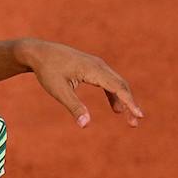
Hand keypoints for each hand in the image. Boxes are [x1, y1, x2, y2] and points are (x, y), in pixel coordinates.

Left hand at [16, 39, 144, 128]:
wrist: (38, 52)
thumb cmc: (47, 71)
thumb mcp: (58, 90)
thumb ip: (74, 107)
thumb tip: (85, 125)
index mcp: (93, 69)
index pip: (117, 87)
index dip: (130, 102)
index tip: (139, 115)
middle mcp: (99, 65)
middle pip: (121, 85)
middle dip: (130, 104)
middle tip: (134, 123)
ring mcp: (97, 65)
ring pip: (117, 83)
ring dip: (124, 100)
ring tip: (129, 119)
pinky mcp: (93, 67)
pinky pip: (109, 82)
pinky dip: (114, 95)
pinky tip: (116, 108)